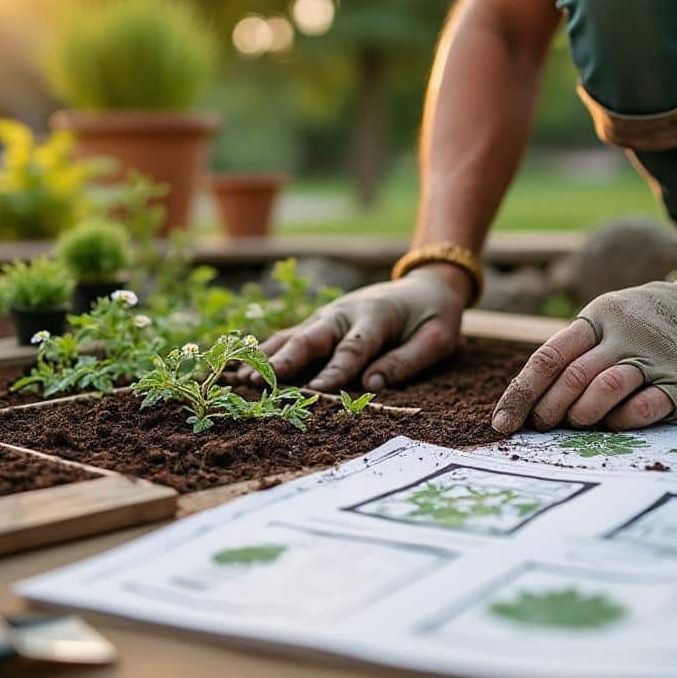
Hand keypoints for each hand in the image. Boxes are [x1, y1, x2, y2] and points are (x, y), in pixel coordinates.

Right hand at [236, 265, 470, 391]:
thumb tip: (371, 385)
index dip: (335, 371)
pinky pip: (289, 338)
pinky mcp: (319, 324)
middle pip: (310, 338)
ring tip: (239, 377)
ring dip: (266, 356)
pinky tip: (240, 366)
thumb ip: (406, 361)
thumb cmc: (434, 317)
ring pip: (292, 336)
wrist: (427, 285)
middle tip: (258, 379)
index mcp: (376, 316)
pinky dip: (264, 351)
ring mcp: (328, 318)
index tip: (317, 392)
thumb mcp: (436, 339)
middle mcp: (344, 314)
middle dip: (284, 360)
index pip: (353, 348)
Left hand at [490, 280, 676, 433]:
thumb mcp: (605, 319)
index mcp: (596, 318)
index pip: (548, 358)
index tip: (502, 423)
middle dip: (549, 410)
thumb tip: (529, 400)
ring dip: (582, 415)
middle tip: (544, 424)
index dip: (521, 394)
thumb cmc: (642, 323)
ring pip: (605, 389)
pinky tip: (614, 421)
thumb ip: (573, 351)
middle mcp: (623, 335)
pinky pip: (642, 408)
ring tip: (578, 422)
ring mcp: (653, 357)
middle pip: (572, 378)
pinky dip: (621, 421)